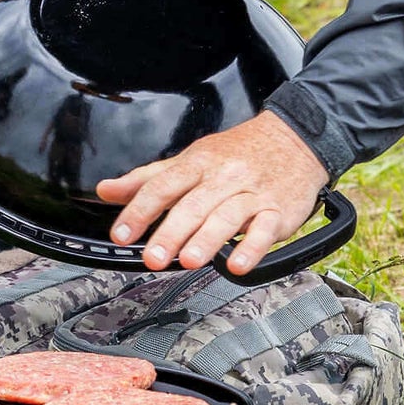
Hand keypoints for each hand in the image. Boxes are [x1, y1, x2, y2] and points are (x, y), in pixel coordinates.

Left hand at [96, 111, 329, 274]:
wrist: (296, 140)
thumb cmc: (239, 153)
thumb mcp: (191, 159)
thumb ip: (148, 178)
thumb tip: (107, 190)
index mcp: (198, 163)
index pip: (163, 186)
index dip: (140, 210)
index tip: (122, 233)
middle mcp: (223, 177)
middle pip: (193, 205)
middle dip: (171, 232)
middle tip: (153, 257)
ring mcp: (252, 194)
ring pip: (227, 216)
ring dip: (207, 239)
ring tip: (189, 260)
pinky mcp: (278, 211)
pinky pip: (265, 229)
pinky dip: (252, 248)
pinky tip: (239, 264)